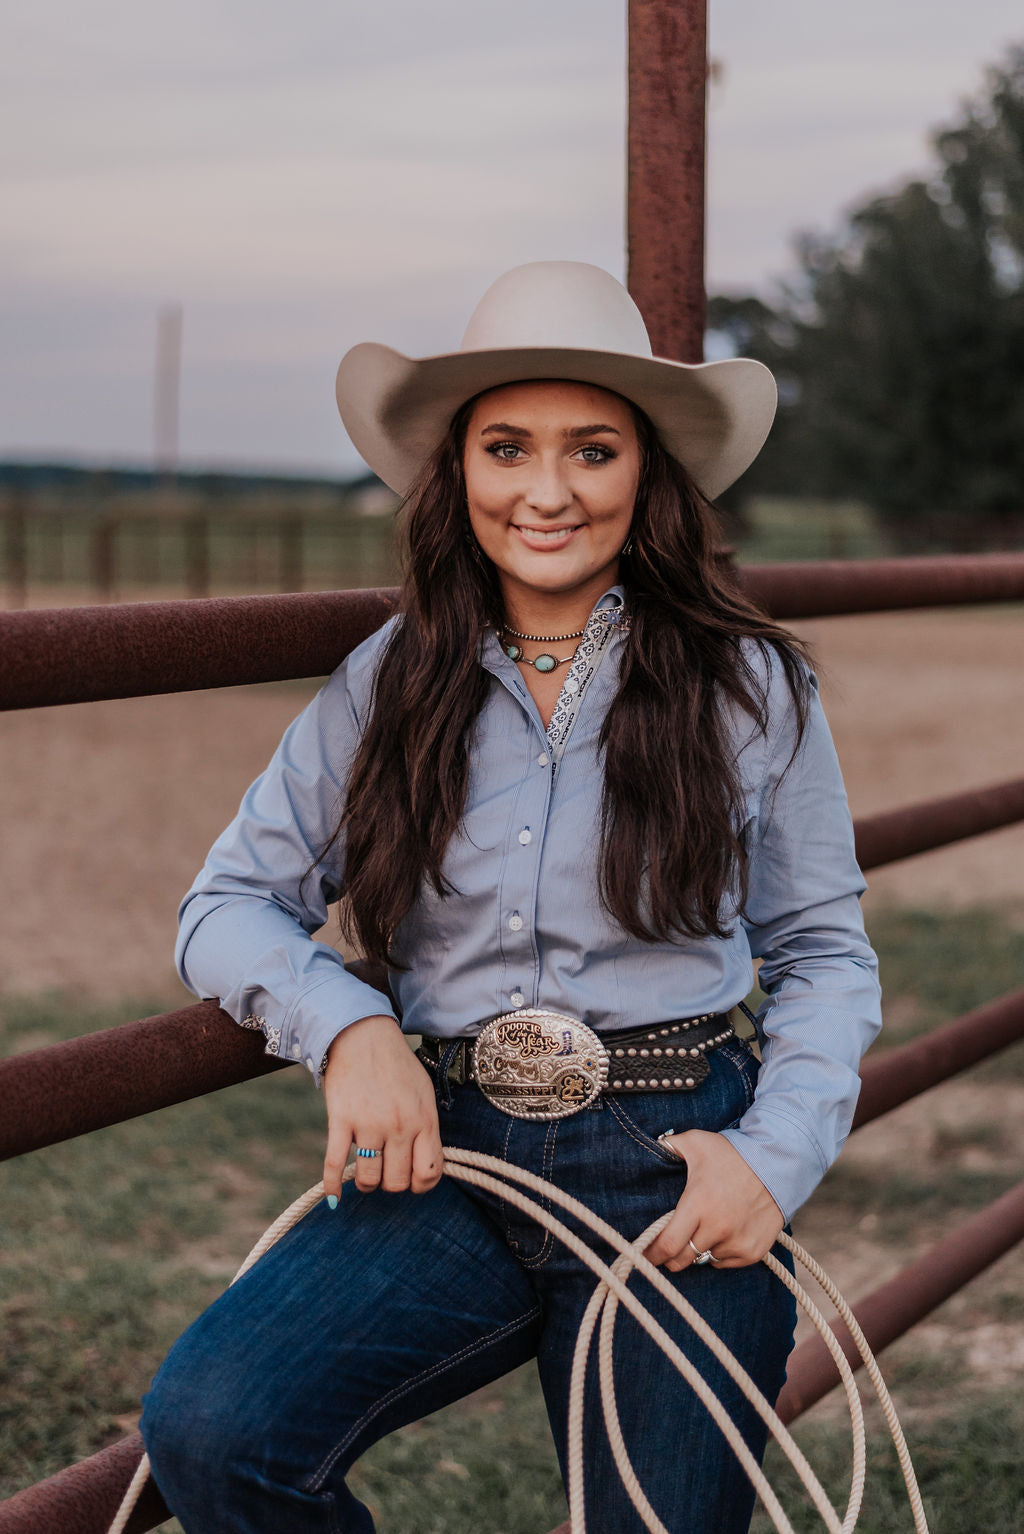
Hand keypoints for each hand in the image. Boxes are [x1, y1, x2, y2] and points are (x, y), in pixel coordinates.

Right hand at [321, 1015, 442, 1199]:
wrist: (364, 1037)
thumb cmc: (398, 1067)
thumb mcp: (424, 1094)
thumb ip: (427, 1130)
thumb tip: (426, 1166)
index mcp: (424, 1120)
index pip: (429, 1173)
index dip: (420, 1184)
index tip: (411, 1179)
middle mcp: (400, 1125)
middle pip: (397, 1182)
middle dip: (391, 1184)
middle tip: (386, 1172)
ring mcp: (369, 1124)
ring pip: (369, 1178)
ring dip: (367, 1183)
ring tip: (366, 1174)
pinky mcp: (341, 1120)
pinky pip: (335, 1164)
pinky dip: (333, 1185)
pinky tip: (335, 1196)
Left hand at [643, 1130, 783, 1270]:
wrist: (779, 1162)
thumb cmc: (733, 1152)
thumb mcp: (697, 1142)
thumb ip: (669, 1145)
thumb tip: (649, 1146)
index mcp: (698, 1204)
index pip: (667, 1244)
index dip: (652, 1254)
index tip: (644, 1255)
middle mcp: (717, 1228)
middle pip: (682, 1260)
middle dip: (671, 1257)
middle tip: (669, 1247)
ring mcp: (737, 1242)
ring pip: (704, 1259)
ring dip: (699, 1249)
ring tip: (703, 1228)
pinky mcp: (753, 1251)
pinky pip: (725, 1262)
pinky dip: (720, 1253)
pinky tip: (723, 1233)